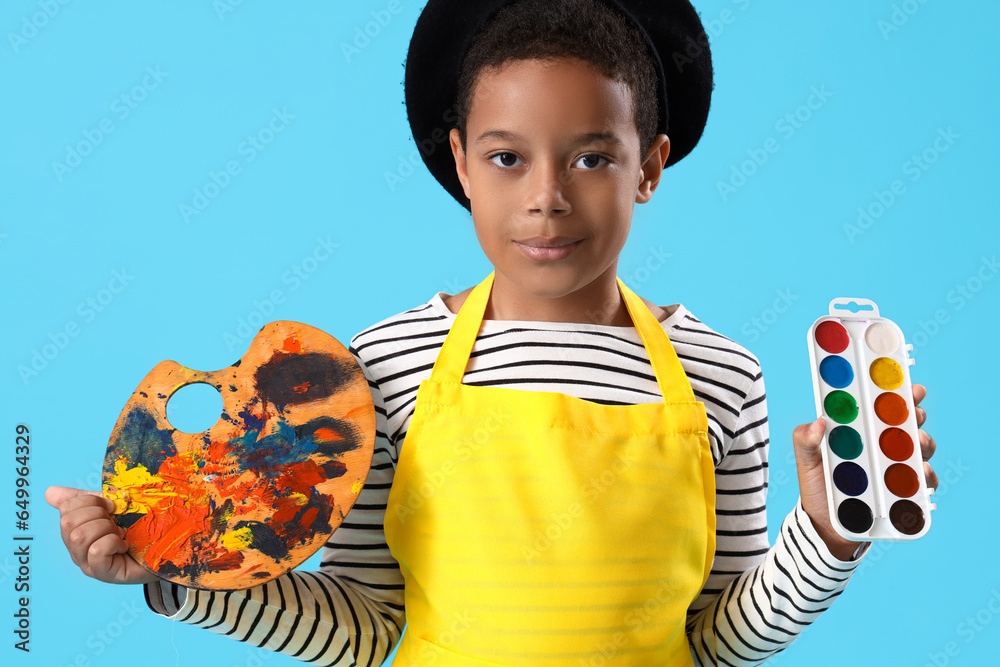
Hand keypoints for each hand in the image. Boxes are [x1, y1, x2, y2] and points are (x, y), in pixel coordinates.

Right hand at [45, 486, 157, 584]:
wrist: (167, 545)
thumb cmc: (139, 526)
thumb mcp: (113, 507)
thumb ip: (84, 499)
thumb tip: (49, 492)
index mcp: (77, 529)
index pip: (67, 508)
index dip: (92, 501)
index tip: (113, 506)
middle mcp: (76, 548)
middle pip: (68, 523)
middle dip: (98, 515)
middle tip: (116, 522)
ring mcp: (87, 563)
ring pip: (79, 537)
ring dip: (106, 529)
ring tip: (120, 534)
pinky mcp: (102, 574)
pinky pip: (95, 552)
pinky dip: (113, 543)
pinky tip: (124, 546)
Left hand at [792, 384, 937, 560]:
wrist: (824, 525)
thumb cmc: (816, 485)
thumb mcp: (806, 459)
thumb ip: (805, 438)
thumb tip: (818, 422)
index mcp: (859, 430)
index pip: (880, 406)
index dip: (896, 393)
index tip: (905, 387)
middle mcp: (881, 445)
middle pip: (908, 422)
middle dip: (916, 414)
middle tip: (914, 415)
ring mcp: (895, 467)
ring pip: (921, 448)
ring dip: (924, 442)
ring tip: (917, 445)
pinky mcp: (904, 491)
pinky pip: (925, 482)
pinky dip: (928, 477)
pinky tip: (920, 476)